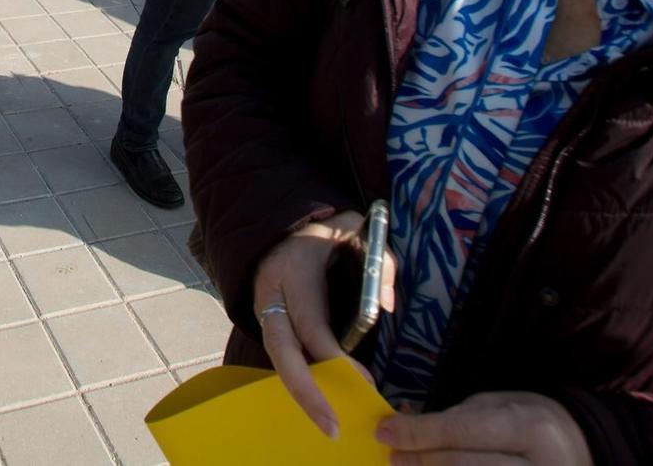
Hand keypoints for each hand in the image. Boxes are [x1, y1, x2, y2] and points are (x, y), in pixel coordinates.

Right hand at [251, 212, 394, 436]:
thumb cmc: (320, 230)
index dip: (334, 357)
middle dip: (305, 392)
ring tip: (329, 423)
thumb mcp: (353, 229)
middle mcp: (272, 297)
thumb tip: (388, 306)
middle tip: (331, 425)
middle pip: (281, 353)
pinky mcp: (267, 324)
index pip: (310, 324)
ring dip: (301, 394)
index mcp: (293, 273)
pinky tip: (322, 401)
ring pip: (277, 360)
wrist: (276, 228)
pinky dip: (300, 380)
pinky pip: (283, 357)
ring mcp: (264, 312)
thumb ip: (377, 262)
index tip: (362, 380)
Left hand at [377, 391, 593, 464]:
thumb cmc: (531, 423)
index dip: (419, 433)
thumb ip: (455, 419)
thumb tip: (404, 425)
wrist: (582, 450)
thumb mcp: (498, 407)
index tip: (384, 431)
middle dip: (422, 461)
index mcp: (528, 427)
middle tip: (392, 456)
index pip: (463, 432)